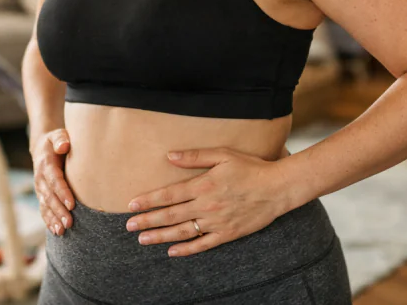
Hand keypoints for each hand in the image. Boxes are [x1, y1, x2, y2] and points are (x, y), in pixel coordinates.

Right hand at [31, 128, 74, 235]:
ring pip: (46, 206)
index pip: (54, 180)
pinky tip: (56, 231)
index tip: (72, 204)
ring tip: (63, 230)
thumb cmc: (57, 141)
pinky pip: (44, 209)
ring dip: (54, 219)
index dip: (62, 192)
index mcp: (46, 164)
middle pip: (50, 197)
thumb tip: (64, 145)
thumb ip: (61, 139)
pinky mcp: (42, 195)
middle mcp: (40, 179)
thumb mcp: (58, 135)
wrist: (43, 148)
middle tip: (69, 222)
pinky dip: (49, 221)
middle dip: (59, 211)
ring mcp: (40, 189)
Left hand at [123, 147, 290, 256]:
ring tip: (143, 239)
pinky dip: (186, 250)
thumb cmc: (251, 167)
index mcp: (204, 185)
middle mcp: (207, 206)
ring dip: (160, 236)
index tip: (131, 205)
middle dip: (147, 221)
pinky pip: (203, 245)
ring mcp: (216, 222)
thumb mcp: (223, 155)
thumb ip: (196, 156)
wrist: (277, 188)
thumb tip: (170, 156)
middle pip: (171, 215)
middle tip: (128, 226)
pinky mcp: (227, 234)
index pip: (169, 195)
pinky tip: (172, 252)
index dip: (148, 201)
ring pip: (182, 232)